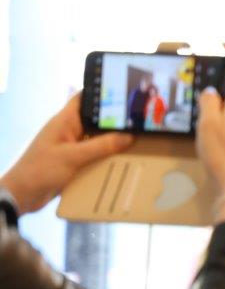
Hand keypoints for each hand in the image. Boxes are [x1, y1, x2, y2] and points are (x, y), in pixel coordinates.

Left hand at [0, 94, 132, 214]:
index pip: (83, 98)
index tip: (124, 92)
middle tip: (138, 118)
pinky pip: (94, 155)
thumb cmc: (41, 170)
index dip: (100, 92)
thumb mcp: (73, 157)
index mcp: (64, 121)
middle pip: (94, 120)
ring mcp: (71, 146)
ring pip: (96, 138)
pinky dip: (106, 156)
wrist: (22, 196)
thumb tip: (128, 136)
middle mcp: (68, 131)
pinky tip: (123, 158)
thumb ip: (101, 146)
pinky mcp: (73, 161)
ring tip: (137, 137)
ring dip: (112, 141)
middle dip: (114, 120)